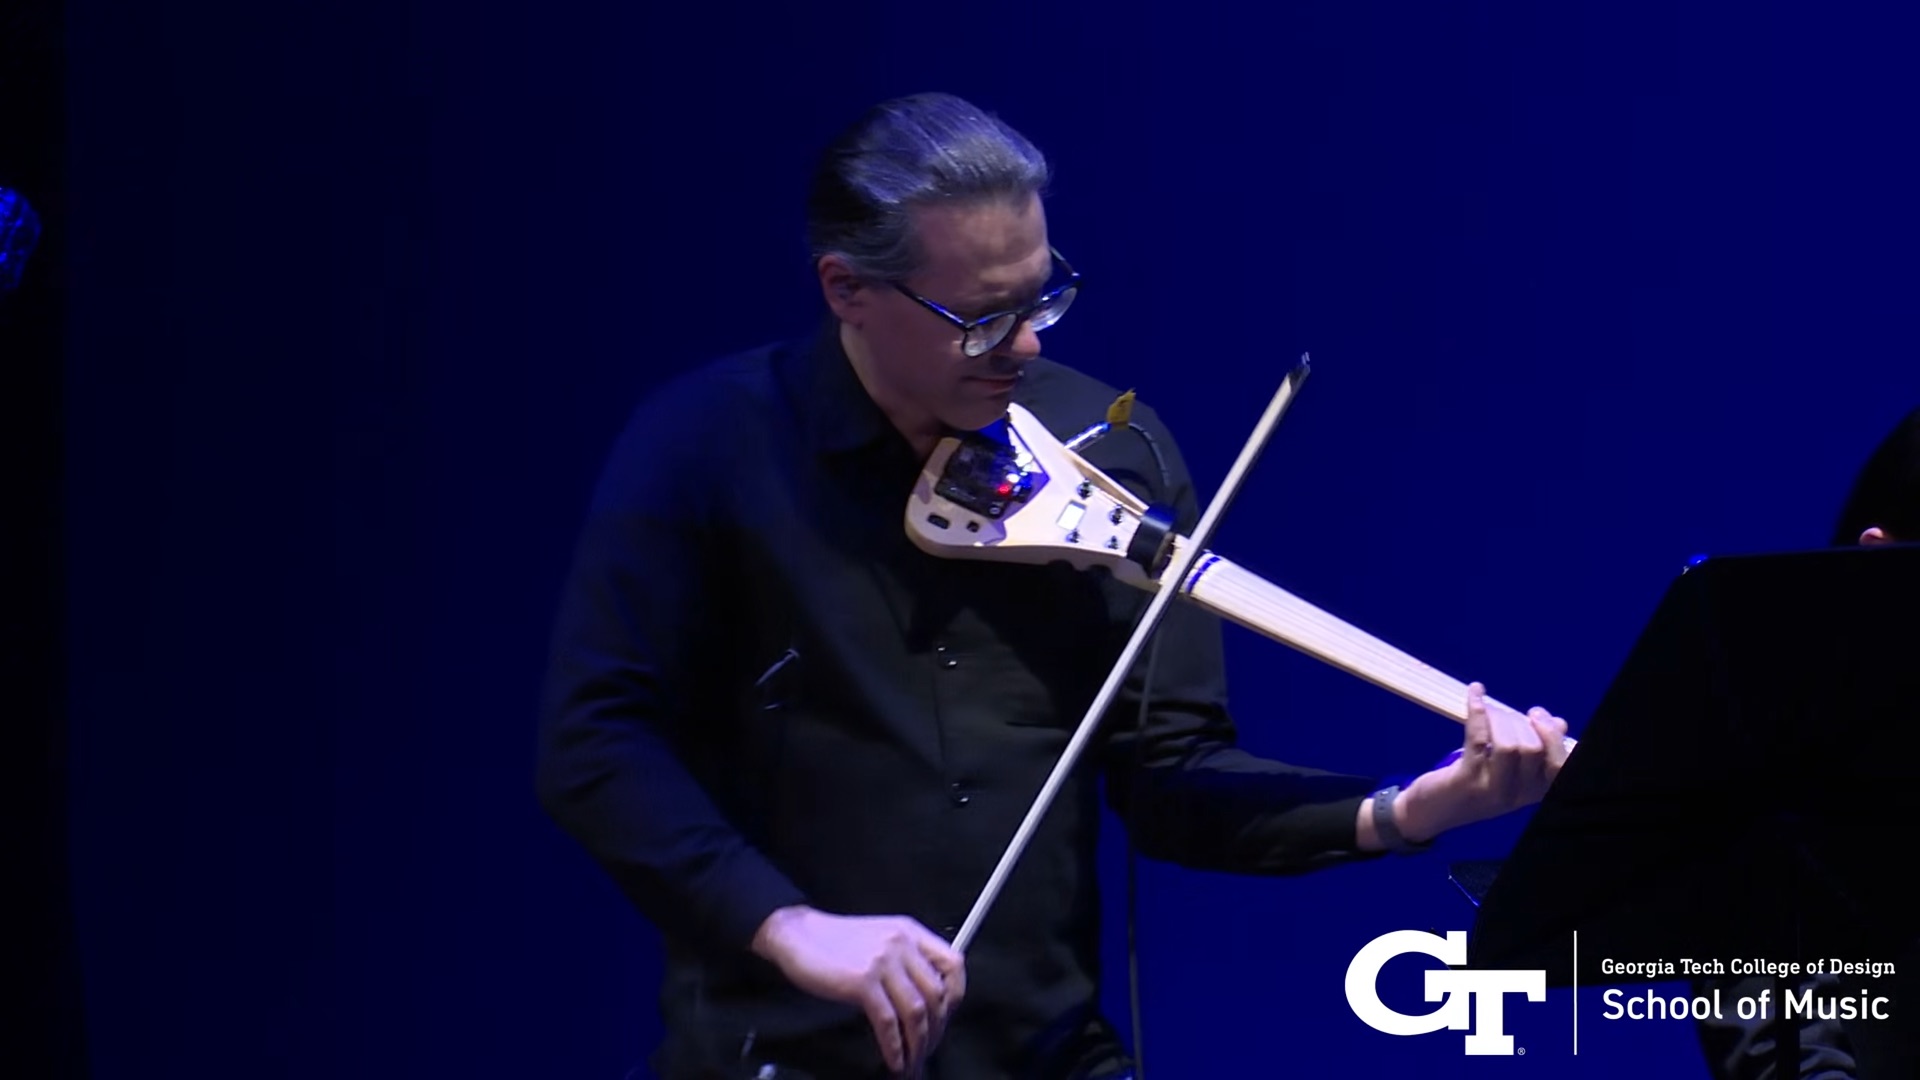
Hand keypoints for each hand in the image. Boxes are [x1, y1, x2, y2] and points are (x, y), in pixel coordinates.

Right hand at [751, 905, 965, 1075]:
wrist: (797, 934)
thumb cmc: (836, 940)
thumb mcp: (881, 938)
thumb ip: (906, 959)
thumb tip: (928, 1000)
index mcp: (910, 932)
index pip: (954, 964)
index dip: (956, 996)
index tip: (947, 1017)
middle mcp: (901, 944)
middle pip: (937, 995)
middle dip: (937, 1031)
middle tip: (928, 1050)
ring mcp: (882, 962)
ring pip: (916, 1012)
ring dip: (919, 1045)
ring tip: (913, 1063)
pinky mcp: (862, 981)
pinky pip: (888, 1022)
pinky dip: (894, 1047)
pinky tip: (894, 1060)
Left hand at [1400, 682, 1570, 840]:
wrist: (1431, 813)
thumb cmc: (1473, 786)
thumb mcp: (1509, 772)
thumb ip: (1535, 751)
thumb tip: (1559, 724)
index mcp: (1535, 792)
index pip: (1561, 764)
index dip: (1553, 735)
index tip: (1536, 714)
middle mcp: (1518, 795)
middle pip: (1534, 748)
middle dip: (1520, 721)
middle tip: (1504, 713)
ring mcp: (1492, 789)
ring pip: (1508, 745)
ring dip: (1500, 718)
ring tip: (1489, 711)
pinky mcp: (1466, 780)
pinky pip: (1478, 738)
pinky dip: (1478, 710)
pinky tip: (1475, 693)